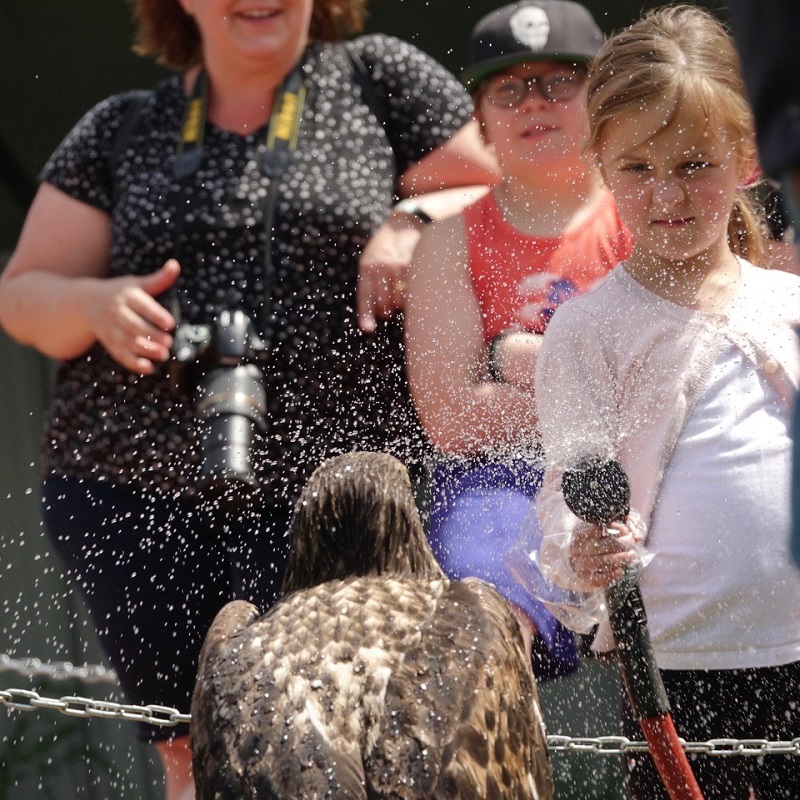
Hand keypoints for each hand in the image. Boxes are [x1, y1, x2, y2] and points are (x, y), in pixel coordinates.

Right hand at [86, 259, 179, 373]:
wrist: (86, 303)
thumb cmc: (120, 292)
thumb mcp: (137, 283)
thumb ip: (159, 279)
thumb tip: (175, 265)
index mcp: (127, 296)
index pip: (142, 305)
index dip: (156, 315)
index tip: (170, 324)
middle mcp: (117, 313)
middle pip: (134, 326)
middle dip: (151, 335)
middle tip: (169, 342)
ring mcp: (112, 330)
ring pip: (128, 342)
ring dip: (145, 350)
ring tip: (163, 355)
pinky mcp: (110, 343)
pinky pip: (121, 355)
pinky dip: (133, 363)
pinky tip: (148, 368)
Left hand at [357, 215, 423, 331]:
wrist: (403, 224)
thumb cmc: (385, 248)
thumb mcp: (370, 260)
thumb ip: (370, 282)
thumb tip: (374, 315)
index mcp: (367, 267)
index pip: (365, 296)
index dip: (366, 315)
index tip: (368, 329)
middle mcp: (381, 268)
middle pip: (384, 305)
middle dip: (388, 308)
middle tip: (391, 300)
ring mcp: (399, 268)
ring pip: (400, 301)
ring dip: (401, 302)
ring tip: (402, 289)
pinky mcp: (414, 267)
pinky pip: (412, 292)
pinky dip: (412, 295)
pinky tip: (412, 287)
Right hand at [568, 511, 646, 588]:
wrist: (586, 560)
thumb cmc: (600, 542)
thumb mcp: (609, 530)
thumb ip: (623, 528)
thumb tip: (637, 536)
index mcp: (580, 533)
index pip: (595, 529)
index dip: (613, 529)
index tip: (625, 530)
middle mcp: (576, 548)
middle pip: (598, 546)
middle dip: (619, 545)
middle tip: (631, 544)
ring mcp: (579, 564)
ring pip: (598, 562)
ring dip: (617, 559)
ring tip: (631, 556)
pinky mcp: (584, 578)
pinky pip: (596, 579)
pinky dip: (610, 576)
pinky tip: (620, 571)